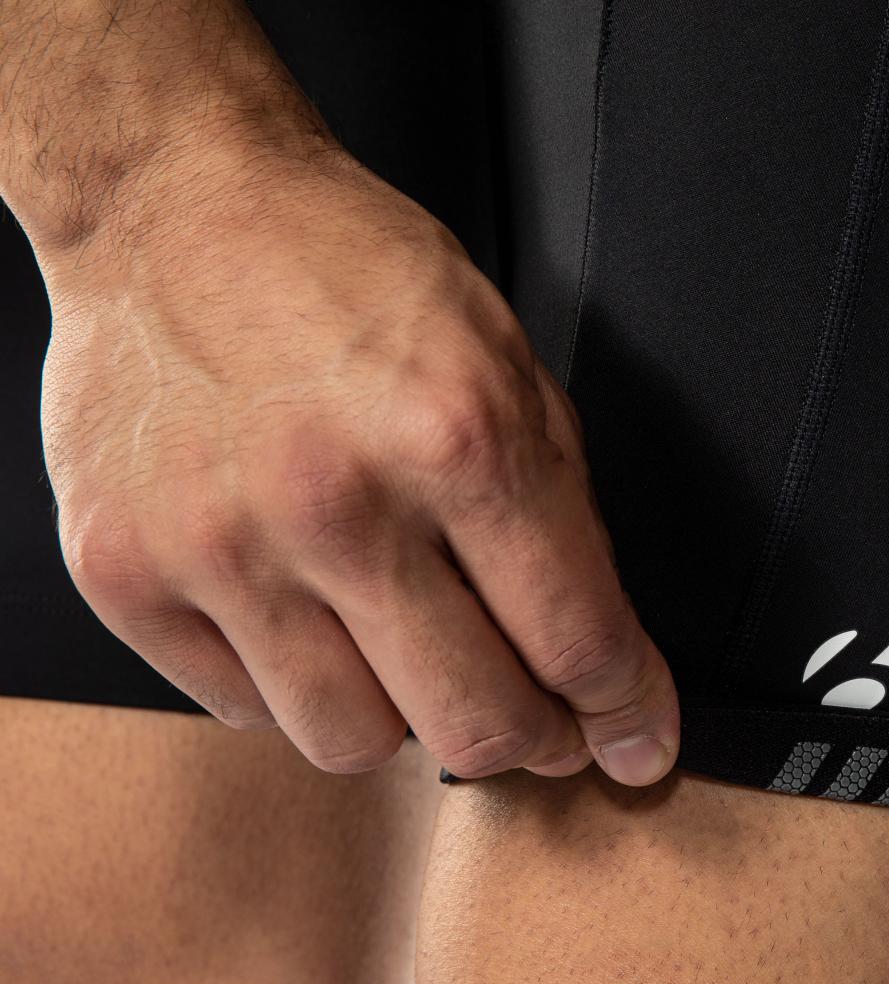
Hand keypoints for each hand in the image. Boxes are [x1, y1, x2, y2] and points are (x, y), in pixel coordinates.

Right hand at [40, 143, 678, 785]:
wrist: (173, 210)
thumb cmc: (348, 278)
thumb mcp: (506, 363)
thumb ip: (560, 517)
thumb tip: (599, 662)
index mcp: (458, 437)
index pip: (577, 640)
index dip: (627, 709)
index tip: (638, 739)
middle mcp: (337, 504)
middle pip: (475, 726)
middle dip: (535, 738)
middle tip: (543, 718)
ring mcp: (220, 549)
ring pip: (356, 744)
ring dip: (408, 719)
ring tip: (411, 652)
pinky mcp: (126, 576)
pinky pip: (245, 711)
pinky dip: (298, 687)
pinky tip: (312, 620)